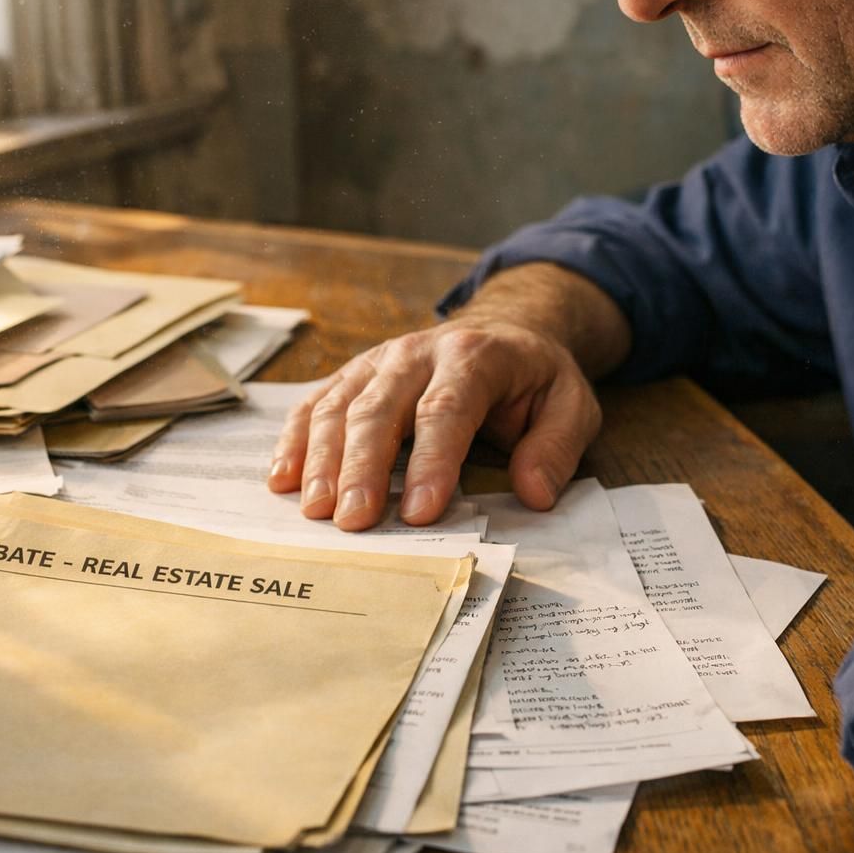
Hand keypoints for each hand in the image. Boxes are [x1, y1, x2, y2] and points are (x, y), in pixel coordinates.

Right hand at [267, 317, 602, 530]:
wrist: (504, 330)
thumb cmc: (535, 379)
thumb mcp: (572, 405)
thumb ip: (556, 448)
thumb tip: (534, 493)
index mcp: (475, 357)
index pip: (447, 409)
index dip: (432, 461)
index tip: (419, 513)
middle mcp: (418, 352)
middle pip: (381, 408)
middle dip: (363, 468)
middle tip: (351, 522)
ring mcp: (379, 361)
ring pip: (340, 405)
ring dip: (322, 459)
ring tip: (313, 509)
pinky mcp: (355, 375)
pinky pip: (317, 403)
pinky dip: (296, 440)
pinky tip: (282, 479)